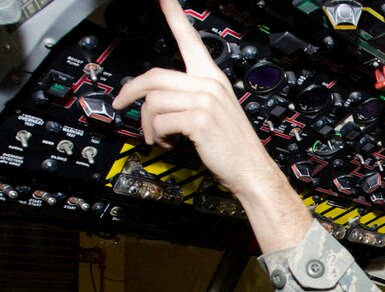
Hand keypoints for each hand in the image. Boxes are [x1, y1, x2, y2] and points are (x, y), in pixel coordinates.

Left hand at [112, 0, 310, 251]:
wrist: (251, 170)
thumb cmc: (233, 147)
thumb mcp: (213, 113)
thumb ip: (188, 98)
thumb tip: (154, 99)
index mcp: (213, 78)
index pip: (190, 40)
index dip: (174, 15)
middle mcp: (209, 84)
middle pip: (155, 76)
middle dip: (130, 92)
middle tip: (120, 103)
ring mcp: (205, 101)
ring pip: (153, 101)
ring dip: (147, 123)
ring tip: (156, 136)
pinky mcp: (199, 119)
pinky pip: (160, 121)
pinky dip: (157, 135)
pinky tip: (167, 142)